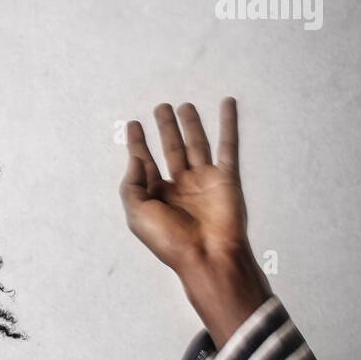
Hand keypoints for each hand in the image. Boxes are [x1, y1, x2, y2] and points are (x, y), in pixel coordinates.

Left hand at [119, 98, 271, 347]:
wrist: (207, 255)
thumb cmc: (169, 240)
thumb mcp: (137, 213)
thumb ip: (132, 184)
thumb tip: (136, 157)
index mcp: (157, 195)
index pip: (144, 162)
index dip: (138, 143)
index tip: (133, 124)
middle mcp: (180, 185)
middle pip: (171, 148)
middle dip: (165, 128)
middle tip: (161, 107)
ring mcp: (204, 180)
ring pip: (195, 144)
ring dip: (190, 124)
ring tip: (183, 105)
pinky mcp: (226, 178)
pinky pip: (228, 145)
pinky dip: (229, 123)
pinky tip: (227, 104)